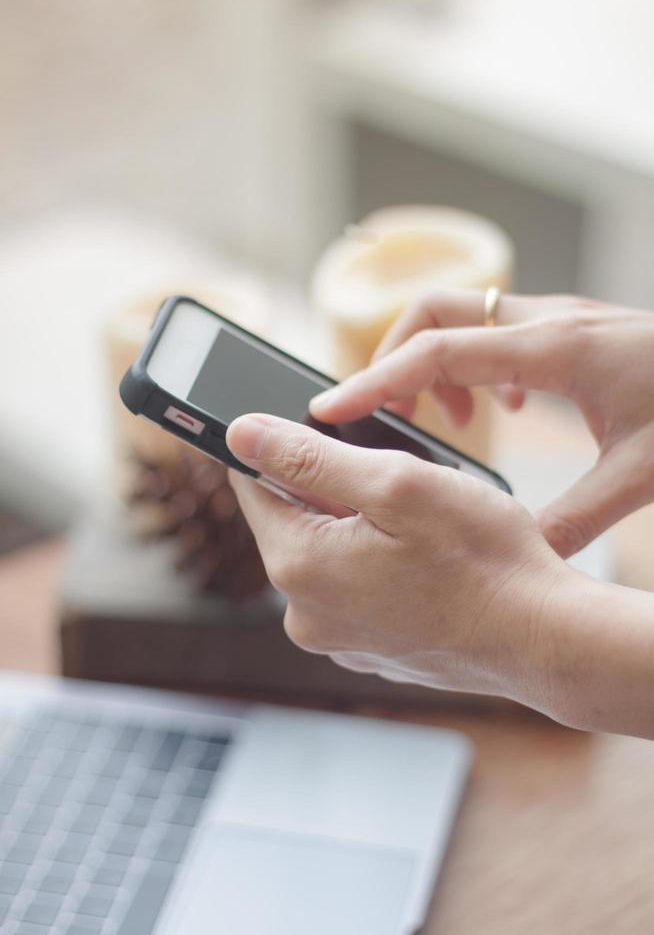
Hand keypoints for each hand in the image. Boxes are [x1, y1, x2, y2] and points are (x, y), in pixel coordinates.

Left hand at [226, 413, 567, 711]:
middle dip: (331, 487)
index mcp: (299, 566)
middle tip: (392, 476)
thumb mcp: (396, 483)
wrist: (543, 639)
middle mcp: (304, 614)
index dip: (277, 447)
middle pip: (293, 520)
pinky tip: (424, 559)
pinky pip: (354, 588)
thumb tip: (240, 433)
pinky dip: (376, 564)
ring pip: (328, 552)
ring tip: (418, 523)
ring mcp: (338, 640)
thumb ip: (310, 455)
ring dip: (358, 525)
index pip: (253, 486)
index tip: (303, 427)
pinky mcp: (369, 651)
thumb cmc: (482, 556)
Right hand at [310, 291, 653, 557]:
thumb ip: (575, 519)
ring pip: (462, 316)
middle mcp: (546, 321)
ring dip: (437, 365)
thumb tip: (522, 562)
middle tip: (391, 420)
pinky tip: (504, 410)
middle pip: (435, 311)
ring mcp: (556, 317)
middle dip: (395, 359)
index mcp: (553, 350)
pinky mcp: (567, 328)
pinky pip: (495, 331)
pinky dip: (476, 367)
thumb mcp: (640, 473)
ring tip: (452, 426)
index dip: (376, 381)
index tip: (330, 410)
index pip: (438, 352)